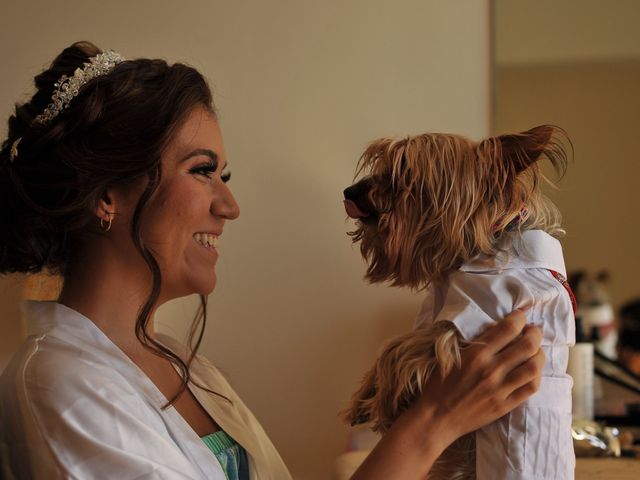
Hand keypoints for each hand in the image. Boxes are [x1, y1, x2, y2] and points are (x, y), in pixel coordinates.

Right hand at [352, 310, 543, 479]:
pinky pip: (531, 388)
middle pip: (527, 345)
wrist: (437, 418)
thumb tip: (493, 328)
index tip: (521, 315)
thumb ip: (471, 342)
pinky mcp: (505, 405)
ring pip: (534, 366)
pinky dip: (536, 376)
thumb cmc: (438, 385)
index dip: (520, 318)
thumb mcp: (449, 356)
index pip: (508, 329)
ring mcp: (500, 389)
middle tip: (533, 330)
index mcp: (476, 354)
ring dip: (539, 354)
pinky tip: (532, 371)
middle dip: (535, 333)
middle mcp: (491, 370)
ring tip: (536, 350)